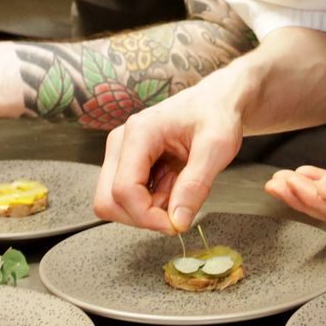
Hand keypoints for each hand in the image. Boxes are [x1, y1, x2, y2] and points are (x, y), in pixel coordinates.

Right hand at [94, 73, 246, 233]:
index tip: (176, 223)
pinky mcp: (126, 161)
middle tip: (177, 202)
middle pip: (108, 200)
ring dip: (147, 208)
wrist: (215, 101)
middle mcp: (122, 140)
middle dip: (143, 215)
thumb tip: (178, 221)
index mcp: (140, 132)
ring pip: (113, 202)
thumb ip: (196, 185)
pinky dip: (149, 201)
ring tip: (177, 185)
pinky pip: (125, 196)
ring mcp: (121, 151)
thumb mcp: (217, 148)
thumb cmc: (216, 115)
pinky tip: (171, 182)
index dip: (147, 216)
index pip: (123, 190)